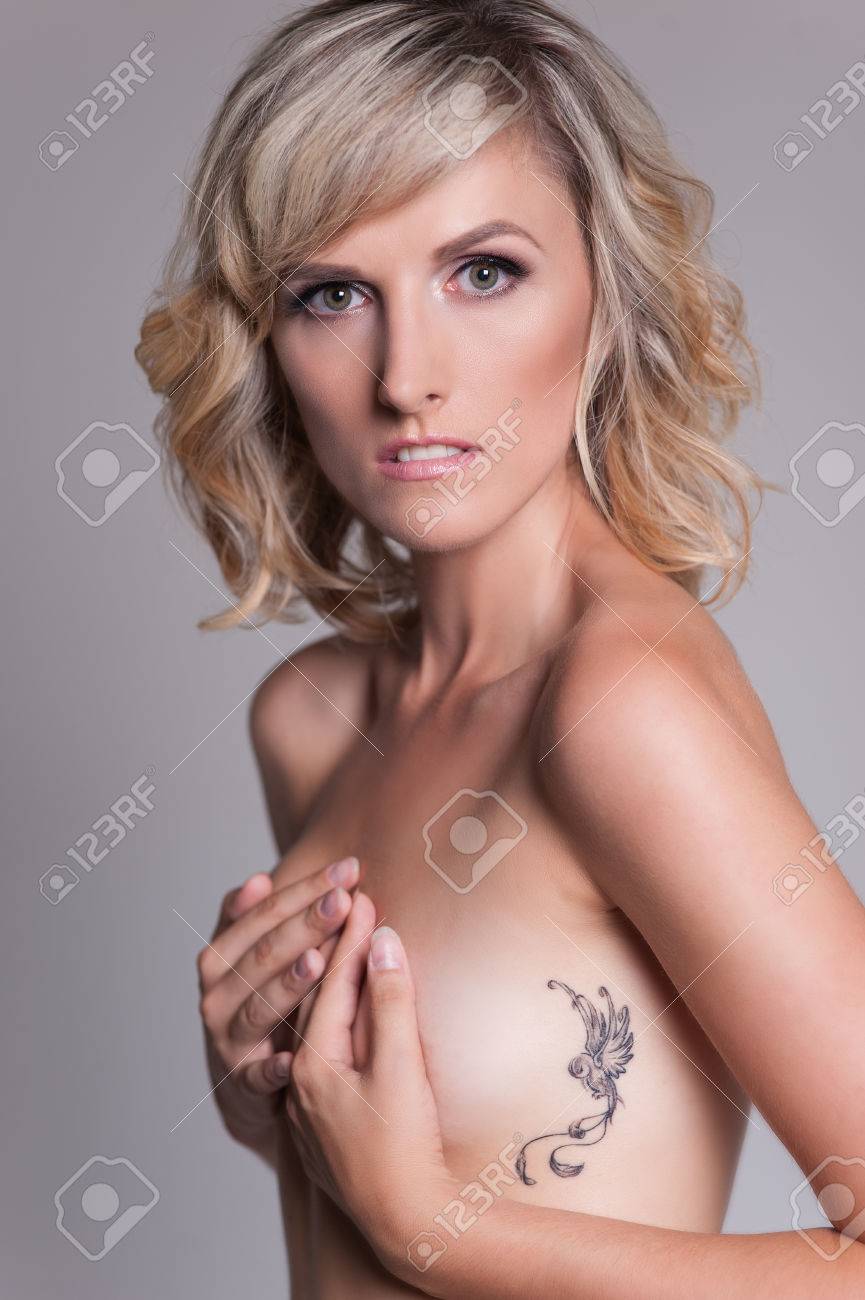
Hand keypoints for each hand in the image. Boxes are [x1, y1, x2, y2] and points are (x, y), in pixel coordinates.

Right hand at [197, 855, 360, 1149]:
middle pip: (264, 954)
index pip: (265, 914)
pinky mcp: (242, 1082)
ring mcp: (228, 1038)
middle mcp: (217, 994)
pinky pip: (256, 1075)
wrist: (248, 1084)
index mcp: (221, 957)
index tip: (348, 870)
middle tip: (344, 901)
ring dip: (290, 984)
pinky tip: (291, 1059)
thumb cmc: (262, 1001)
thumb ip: (255, 919)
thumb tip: (258, 879)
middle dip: (306, 925)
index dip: (305, 889)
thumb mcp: (252, 958)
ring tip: (320, 961)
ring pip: (260, 1006)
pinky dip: (271, 1068)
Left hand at [284, 892, 454, 1273]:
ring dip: (331, 982)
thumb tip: (382, 942)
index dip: (351, 936)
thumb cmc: (405, 1148)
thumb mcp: (403, 1067)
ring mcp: (312, 1104)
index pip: (333, 982)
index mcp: (316, 1063)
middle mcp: (303, 1081)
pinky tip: (345, 1009)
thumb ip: (391, 1001)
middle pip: (314, 999)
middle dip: (332, 948)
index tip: (365, 895)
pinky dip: (332, 1017)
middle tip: (351, 902)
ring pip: (314, 1025)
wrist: (407, 1223)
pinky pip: (322, 1050)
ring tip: (345, 944)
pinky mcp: (327, 1122)